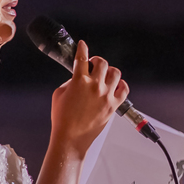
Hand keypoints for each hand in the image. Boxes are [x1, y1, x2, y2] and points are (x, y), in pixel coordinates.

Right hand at [50, 40, 127, 156]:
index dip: (82, 48)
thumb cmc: (62, 119)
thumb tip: (78, 77)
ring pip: (115, 72)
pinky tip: (115, 86)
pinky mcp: (114, 105)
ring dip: (109, 71)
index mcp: (79, 81)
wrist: (71, 139)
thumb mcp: (58, 94)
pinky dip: (121, 84)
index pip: (81, 58)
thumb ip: (69, 82)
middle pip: (102, 62)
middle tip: (92, 65)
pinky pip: (124, 89)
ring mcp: (106, 95)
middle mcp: (94, 86)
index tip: (82, 45)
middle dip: (96, 61)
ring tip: (104, 76)